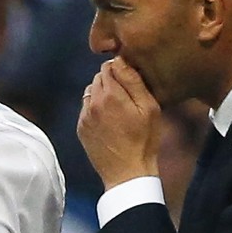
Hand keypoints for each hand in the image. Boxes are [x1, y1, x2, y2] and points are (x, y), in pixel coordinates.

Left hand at [76, 58, 160, 189]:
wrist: (127, 173)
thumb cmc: (144, 141)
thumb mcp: (149, 108)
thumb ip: (134, 81)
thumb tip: (121, 59)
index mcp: (110, 94)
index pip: (109, 66)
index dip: (120, 69)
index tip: (130, 80)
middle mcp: (92, 101)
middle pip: (98, 78)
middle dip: (111, 81)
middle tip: (126, 96)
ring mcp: (84, 116)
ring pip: (90, 92)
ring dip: (101, 95)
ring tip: (117, 109)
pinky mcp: (81, 128)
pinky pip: (86, 109)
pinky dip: (95, 109)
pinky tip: (108, 122)